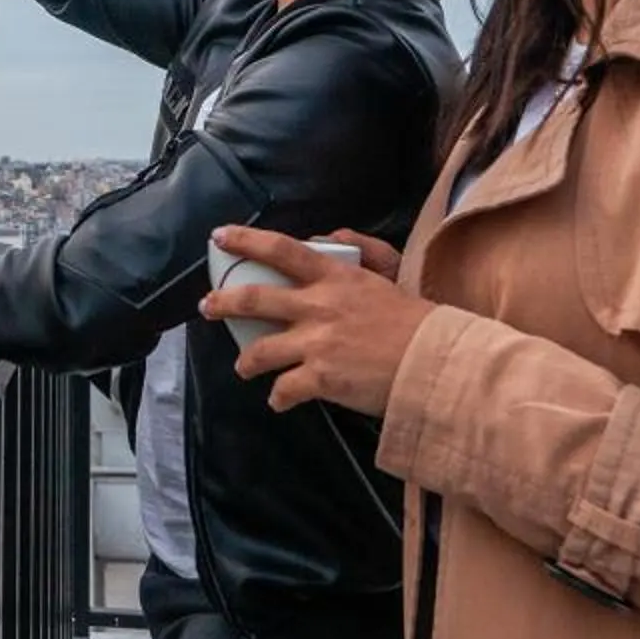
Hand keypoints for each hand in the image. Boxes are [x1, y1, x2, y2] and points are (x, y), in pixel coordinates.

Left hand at [198, 226, 435, 415]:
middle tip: (207, 307)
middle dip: (223, 303)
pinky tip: (279, 401)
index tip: (219, 237)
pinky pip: (284, 389)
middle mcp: (318, 306)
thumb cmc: (414, 320)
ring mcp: (316, 344)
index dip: (246, 241)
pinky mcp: (320, 378)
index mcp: (335, 276)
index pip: (281, 250)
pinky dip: (278, 398)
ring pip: (260, 352)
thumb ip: (358, 251)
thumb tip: (329, 238)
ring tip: (243, 367)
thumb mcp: (386, 274)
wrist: (432, 362)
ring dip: (246, 361)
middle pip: (254, 300)